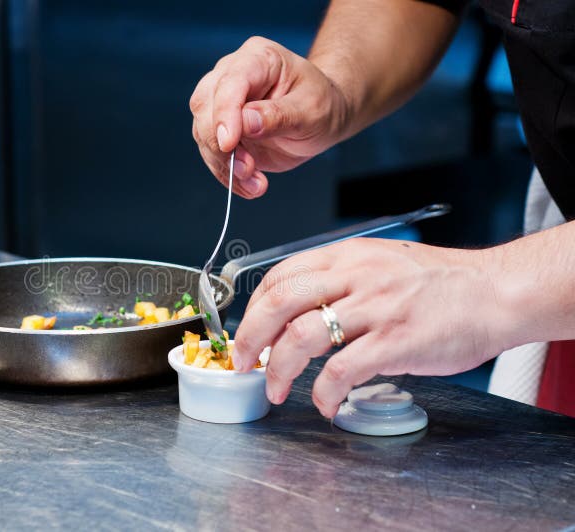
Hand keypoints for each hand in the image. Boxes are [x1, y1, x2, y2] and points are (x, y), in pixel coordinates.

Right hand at [189, 36, 350, 198]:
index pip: (229, 83)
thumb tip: (245, 123)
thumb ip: (279, 115)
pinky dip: (226, 174)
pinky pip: (211, 153)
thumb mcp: (312, 109)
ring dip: (224, 165)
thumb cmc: (321, 105)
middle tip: (248, 169)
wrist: (321, 118)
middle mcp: (231, 75)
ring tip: (255, 184)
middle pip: (205, 107)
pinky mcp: (220, 129)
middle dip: (221, 144)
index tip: (229, 144)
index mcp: (258, 58)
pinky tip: (248, 186)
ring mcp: (221, 102)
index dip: (225, 114)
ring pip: (203, 133)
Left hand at [231, 238, 510, 417]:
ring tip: (274, 389)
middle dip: (250, 336)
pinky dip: (324, 391)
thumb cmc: (439, 284)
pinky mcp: (397, 340)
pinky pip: (342, 369)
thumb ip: (341, 281)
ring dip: (278, 368)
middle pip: (280, 302)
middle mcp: (356, 276)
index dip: (254, 307)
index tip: (247, 331)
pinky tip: (325, 403)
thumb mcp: (381, 264)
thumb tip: (298, 312)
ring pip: (303, 335)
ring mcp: (376, 307)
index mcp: (348, 255)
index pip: (281, 275)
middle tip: (242, 362)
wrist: (496, 292)